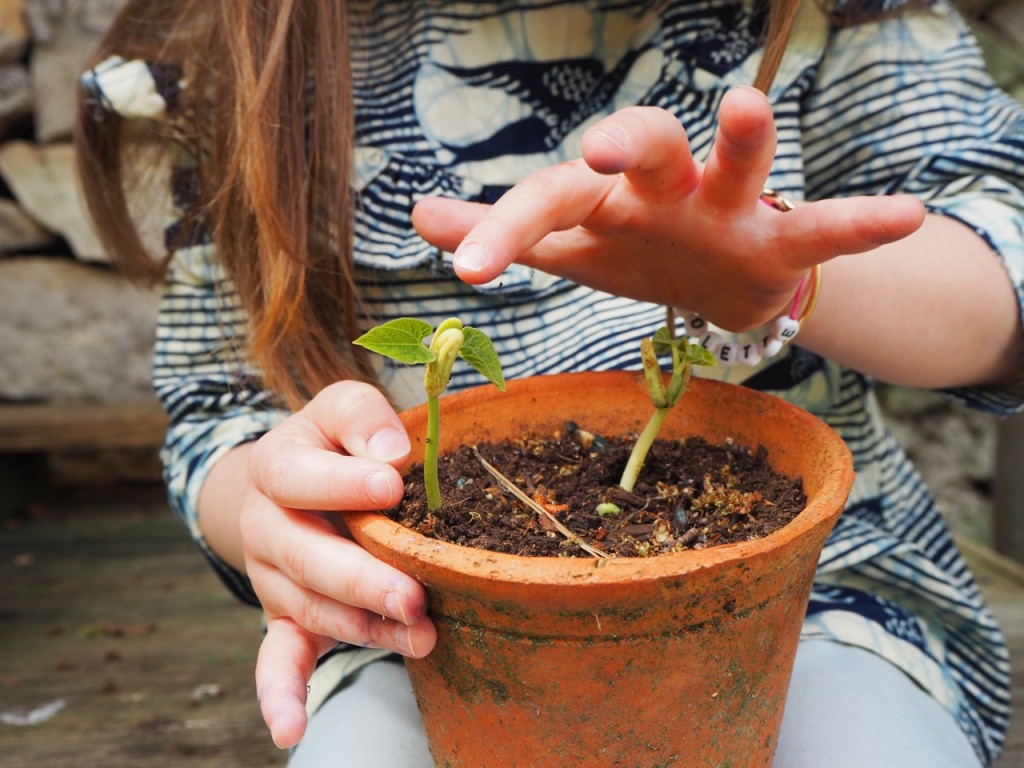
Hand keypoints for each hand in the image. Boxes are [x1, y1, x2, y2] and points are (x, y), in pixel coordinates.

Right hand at [239, 382, 436, 747]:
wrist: (282, 482)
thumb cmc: (330, 443)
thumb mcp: (342, 409)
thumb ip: (363, 420)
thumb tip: (393, 455)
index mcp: (276, 465)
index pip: (300, 476)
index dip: (343, 483)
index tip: (392, 484)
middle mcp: (264, 526)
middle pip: (303, 556)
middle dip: (361, 578)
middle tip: (411, 594)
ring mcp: (271, 578)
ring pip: (309, 609)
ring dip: (363, 628)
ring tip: (418, 636)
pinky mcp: (284, 618)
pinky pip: (275, 660)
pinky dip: (281, 696)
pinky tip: (290, 730)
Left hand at [413, 86, 924, 330]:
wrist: (722, 287)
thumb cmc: (639, 256)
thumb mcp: (571, 250)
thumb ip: (504, 231)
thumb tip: (419, 211)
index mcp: (607, 202)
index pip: (551, 202)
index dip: (505, 229)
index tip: (463, 269)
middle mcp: (664, 192)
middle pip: (641, 151)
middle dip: (624, 144)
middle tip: (601, 150)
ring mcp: (727, 210)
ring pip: (735, 166)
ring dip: (740, 139)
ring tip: (743, 107)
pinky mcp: (779, 241)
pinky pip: (823, 228)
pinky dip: (861, 224)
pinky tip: (907, 217)